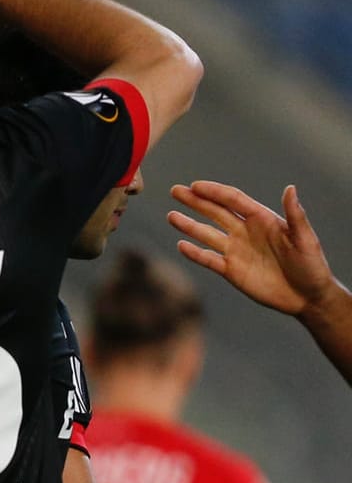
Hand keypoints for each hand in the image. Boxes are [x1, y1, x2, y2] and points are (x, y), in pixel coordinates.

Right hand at [170, 182, 342, 317]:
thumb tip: (290, 188)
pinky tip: (181, 245)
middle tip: (175, 191)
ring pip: (206, 234)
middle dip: (195, 201)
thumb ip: (295, 215)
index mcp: (262, 219)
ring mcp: (236, 251)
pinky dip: (194, 253)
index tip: (195, 186)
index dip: (214, 192)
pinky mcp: (231, 270)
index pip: (233, 200)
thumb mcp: (306, 239)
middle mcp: (245, 232)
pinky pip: (208, 259)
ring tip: (171, 216)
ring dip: (188, 225)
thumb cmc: (312, 266)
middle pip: (215, 212)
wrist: (307, 297)